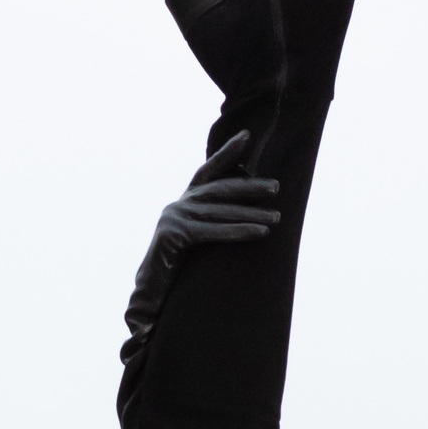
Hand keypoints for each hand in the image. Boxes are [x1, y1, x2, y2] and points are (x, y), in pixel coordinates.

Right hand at [123, 131, 280, 342]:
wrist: (151, 293)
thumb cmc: (179, 268)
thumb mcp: (199, 239)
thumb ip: (214, 221)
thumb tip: (249, 209)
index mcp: (185, 202)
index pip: (209, 171)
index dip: (227, 152)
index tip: (247, 135)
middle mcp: (178, 205)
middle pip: (220, 189)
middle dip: (250, 187)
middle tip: (277, 187)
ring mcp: (174, 218)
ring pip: (220, 212)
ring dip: (251, 214)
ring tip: (277, 218)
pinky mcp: (173, 235)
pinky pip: (211, 231)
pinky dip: (237, 231)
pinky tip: (259, 232)